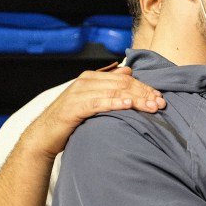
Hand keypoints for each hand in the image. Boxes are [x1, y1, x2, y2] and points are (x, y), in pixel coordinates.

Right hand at [26, 66, 164, 157]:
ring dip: (136, 100)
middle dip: (144, 93)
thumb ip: (108, 85)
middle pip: (122, 84)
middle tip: (160, 104)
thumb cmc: (71, 118)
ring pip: (114, 93)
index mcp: (91, 77)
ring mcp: (78, 93)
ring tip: (151, 107)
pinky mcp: (73, 107)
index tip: (160, 97)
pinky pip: (98, 103)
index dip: (144, 87)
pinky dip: (114, 103)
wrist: (44, 135)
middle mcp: (85, 82)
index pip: (125, 79)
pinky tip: (127, 106)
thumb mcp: (92, 99)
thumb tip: (128, 71)